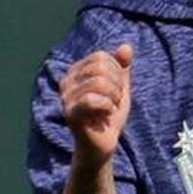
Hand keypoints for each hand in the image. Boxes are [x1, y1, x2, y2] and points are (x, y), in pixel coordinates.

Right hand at [60, 44, 132, 167]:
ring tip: (110, 110)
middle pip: (100, 67)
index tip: (116, 91)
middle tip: (114, 102)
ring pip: (99, 82)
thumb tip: (126, 47)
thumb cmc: (109, 117)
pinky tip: (105, 117)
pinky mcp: (70, 114)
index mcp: (76, 72)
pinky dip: (108, 107)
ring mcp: (66, 98)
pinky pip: (92, 99)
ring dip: (114, 97)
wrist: (102, 146)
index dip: (117, 72)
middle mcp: (66, 81)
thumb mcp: (120, 89)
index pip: (101, 56)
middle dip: (117, 85)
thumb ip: (122, 68)